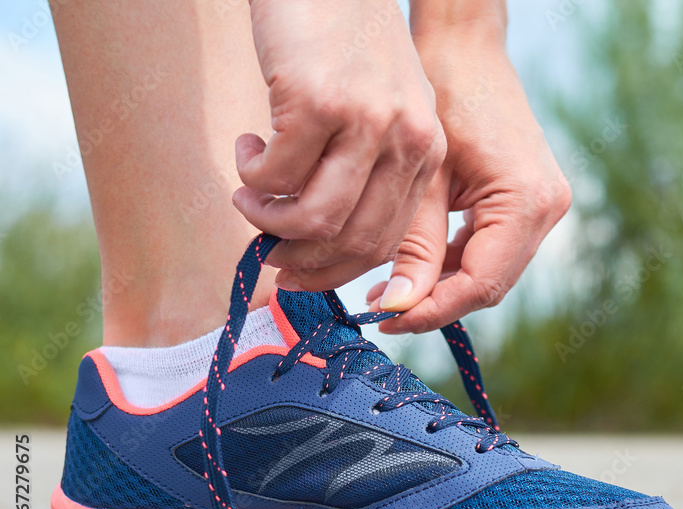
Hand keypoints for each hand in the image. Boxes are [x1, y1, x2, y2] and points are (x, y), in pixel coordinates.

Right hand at [234, 0, 445, 289]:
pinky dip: (251, 176)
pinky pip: (276, 176)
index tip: (297, 275)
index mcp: (425, 150)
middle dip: (301, 259)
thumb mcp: (379, 112)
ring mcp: (366, 121)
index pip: (387, 241)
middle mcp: (406, 139)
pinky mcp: (319, 101)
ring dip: (268, 220)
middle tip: (264, 247)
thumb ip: (367, 171)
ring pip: (315, 219)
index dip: (336, 271)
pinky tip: (246, 147)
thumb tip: (321, 242)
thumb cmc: (344, 47)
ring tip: (247, 197)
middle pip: (354, 241)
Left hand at [367, 23, 571, 333]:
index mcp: (527, 201)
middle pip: (489, 283)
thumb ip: (415, 247)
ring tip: (390, 290)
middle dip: (435, 302)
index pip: (481, 283)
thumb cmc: (443, 94)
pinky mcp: (530, 202)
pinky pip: (491, 249)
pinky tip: (416, 265)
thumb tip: (398, 306)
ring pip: (490, 272)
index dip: (432, 309)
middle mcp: (548, 209)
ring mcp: (545, 206)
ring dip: (442, 285)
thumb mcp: (422, 178)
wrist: (466, 50)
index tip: (387, 320)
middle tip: (382, 309)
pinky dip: (454, 262)